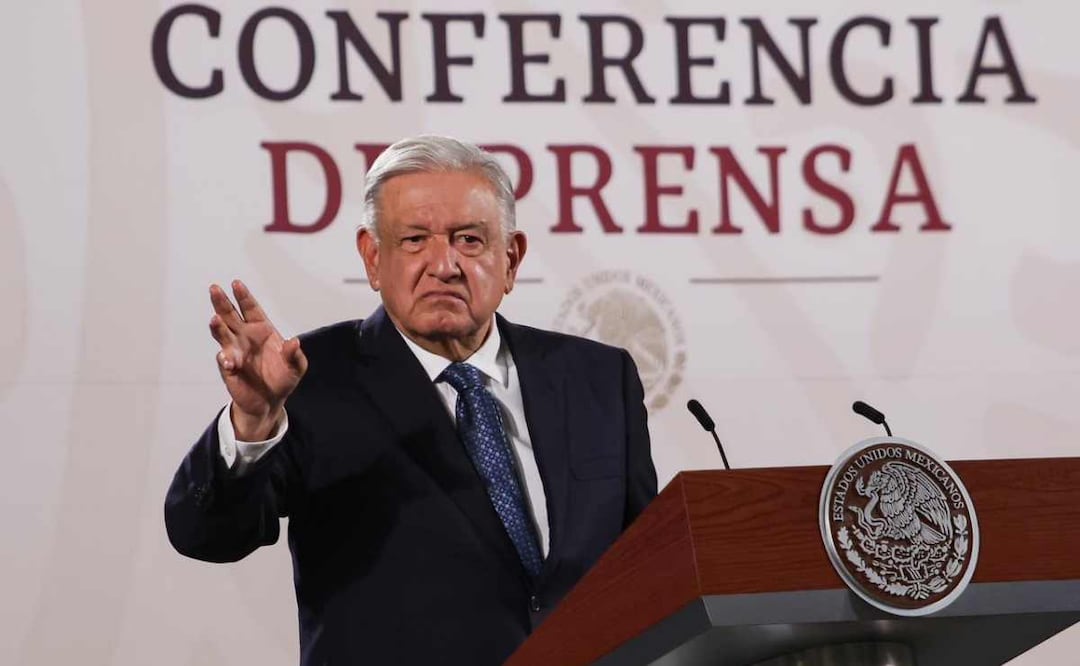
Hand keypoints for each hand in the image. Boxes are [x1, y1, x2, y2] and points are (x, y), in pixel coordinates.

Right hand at [208, 280, 307, 439]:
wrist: (270, 401)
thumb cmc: (283, 378)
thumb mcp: (296, 367)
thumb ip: (295, 355)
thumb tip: (294, 342)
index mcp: (261, 330)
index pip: (250, 309)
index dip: (243, 296)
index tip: (236, 284)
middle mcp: (245, 337)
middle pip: (230, 315)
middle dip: (222, 303)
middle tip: (214, 289)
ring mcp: (235, 351)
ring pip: (222, 334)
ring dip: (218, 327)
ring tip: (215, 320)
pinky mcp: (229, 369)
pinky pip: (224, 361)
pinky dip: (226, 359)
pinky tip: (228, 360)